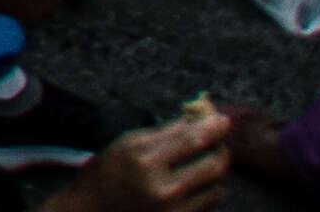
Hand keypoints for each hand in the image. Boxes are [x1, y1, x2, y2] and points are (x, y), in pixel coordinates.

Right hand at [43, 103, 234, 211]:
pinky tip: (192, 186)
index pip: (190, 140)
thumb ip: (163, 132)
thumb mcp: (127, 143)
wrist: (94, 211)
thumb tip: (196, 118)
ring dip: (214, 175)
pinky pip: (209, 206)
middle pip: (213, 167)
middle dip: (221, 152)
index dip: (212, 128)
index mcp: (144, 161)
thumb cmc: (107, 173)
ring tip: (199, 167)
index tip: (224, 120)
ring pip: (217, 189)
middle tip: (219, 143)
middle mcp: (163, 188)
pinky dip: (207, 193)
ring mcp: (175, 211)